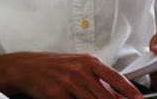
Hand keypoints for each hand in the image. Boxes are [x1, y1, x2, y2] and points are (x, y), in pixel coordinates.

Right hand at [0, 51, 143, 98]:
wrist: (27, 67)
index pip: (115, 77)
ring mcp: (69, 83)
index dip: (129, 91)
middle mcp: (80, 71)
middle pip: (106, 96)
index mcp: (89, 62)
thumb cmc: (55, 67)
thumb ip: (98, 78)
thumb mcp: (78, 66)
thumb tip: (119, 95)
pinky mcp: (58, 95)